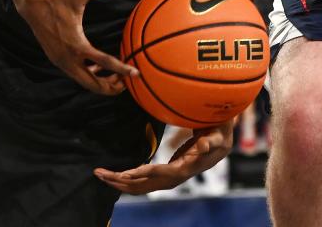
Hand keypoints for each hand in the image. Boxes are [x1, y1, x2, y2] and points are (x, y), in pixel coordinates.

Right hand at [18, 0, 136, 94]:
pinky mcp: (58, 61)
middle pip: (93, 84)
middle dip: (111, 87)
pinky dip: (89, 76)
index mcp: (77, 44)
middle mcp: (69, 58)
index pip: (104, 62)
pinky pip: (77, 75)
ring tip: (118, 79)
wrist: (32, 7)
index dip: (122, 69)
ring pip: (84, 82)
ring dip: (100, 83)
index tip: (135, 74)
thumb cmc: (57, 0)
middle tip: (128, 83)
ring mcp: (62, 62)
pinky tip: (99, 69)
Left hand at [94, 120, 233, 193]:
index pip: (161, 174)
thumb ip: (210, 141)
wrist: (222, 144)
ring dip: (119, 182)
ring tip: (100, 174)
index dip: (143, 173)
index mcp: (185, 168)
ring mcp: (168, 178)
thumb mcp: (218, 135)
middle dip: (121, 180)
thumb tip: (201, 146)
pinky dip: (127, 181)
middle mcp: (174, 178)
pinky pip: (142, 182)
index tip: (126, 173)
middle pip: (144, 184)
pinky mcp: (164, 175)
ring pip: (140, 186)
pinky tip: (114, 176)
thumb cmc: (219, 134)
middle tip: (100, 173)